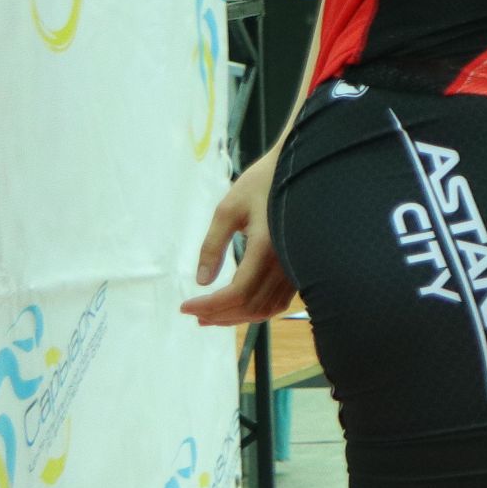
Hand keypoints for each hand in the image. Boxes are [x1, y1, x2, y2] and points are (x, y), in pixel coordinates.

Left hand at [181, 151, 295, 326]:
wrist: (301, 171)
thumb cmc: (262, 184)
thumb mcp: (228, 209)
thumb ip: (212, 245)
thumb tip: (201, 281)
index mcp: (266, 248)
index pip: (237, 293)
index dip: (210, 305)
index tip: (185, 306)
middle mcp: (285, 264)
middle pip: (251, 306)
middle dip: (219, 315)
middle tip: (194, 314)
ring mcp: (295, 269)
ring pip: (266, 309)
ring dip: (237, 317)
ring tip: (212, 315)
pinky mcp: (299, 269)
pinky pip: (278, 301)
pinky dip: (256, 310)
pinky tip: (238, 306)